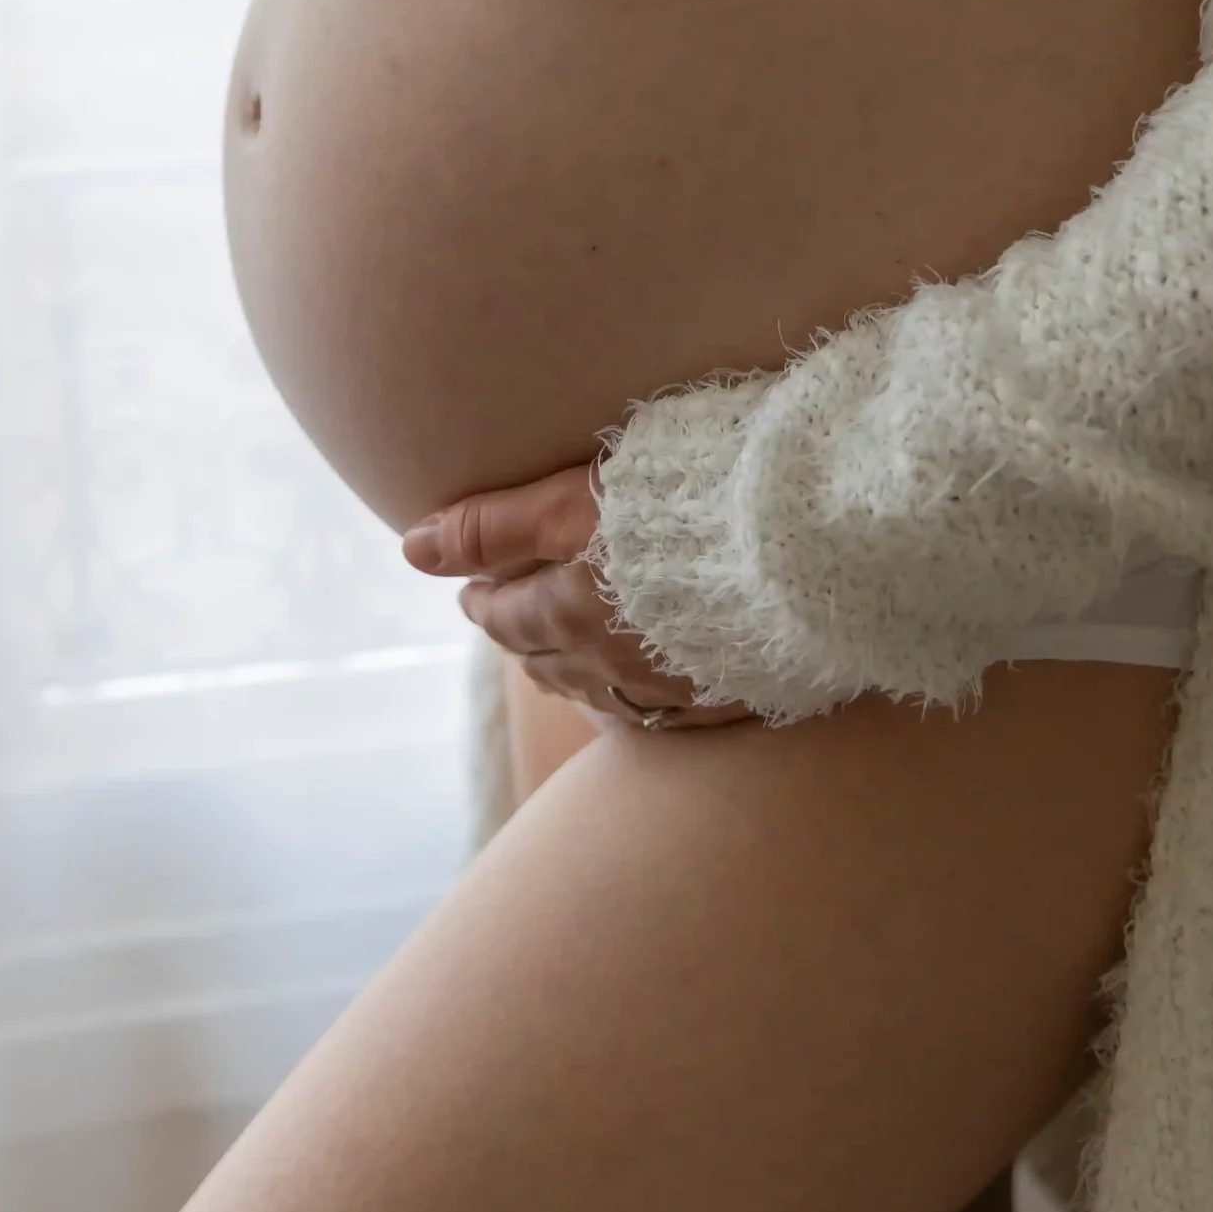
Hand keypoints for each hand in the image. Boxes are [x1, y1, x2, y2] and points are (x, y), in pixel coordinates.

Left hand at [401, 465, 754, 732]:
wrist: (801, 546)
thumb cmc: (684, 503)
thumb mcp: (571, 498)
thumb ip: (492, 524)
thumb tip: (411, 547)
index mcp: (569, 613)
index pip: (505, 615)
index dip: (483, 597)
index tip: (471, 587)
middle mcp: (612, 664)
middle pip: (547, 660)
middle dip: (521, 636)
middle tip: (511, 616)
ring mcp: (672, 688)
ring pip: (600, 692)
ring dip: (573, 671)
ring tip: (564, 652)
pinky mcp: (729, 694)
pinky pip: (664, 713)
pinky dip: (637, 697)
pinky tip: (643, 689)